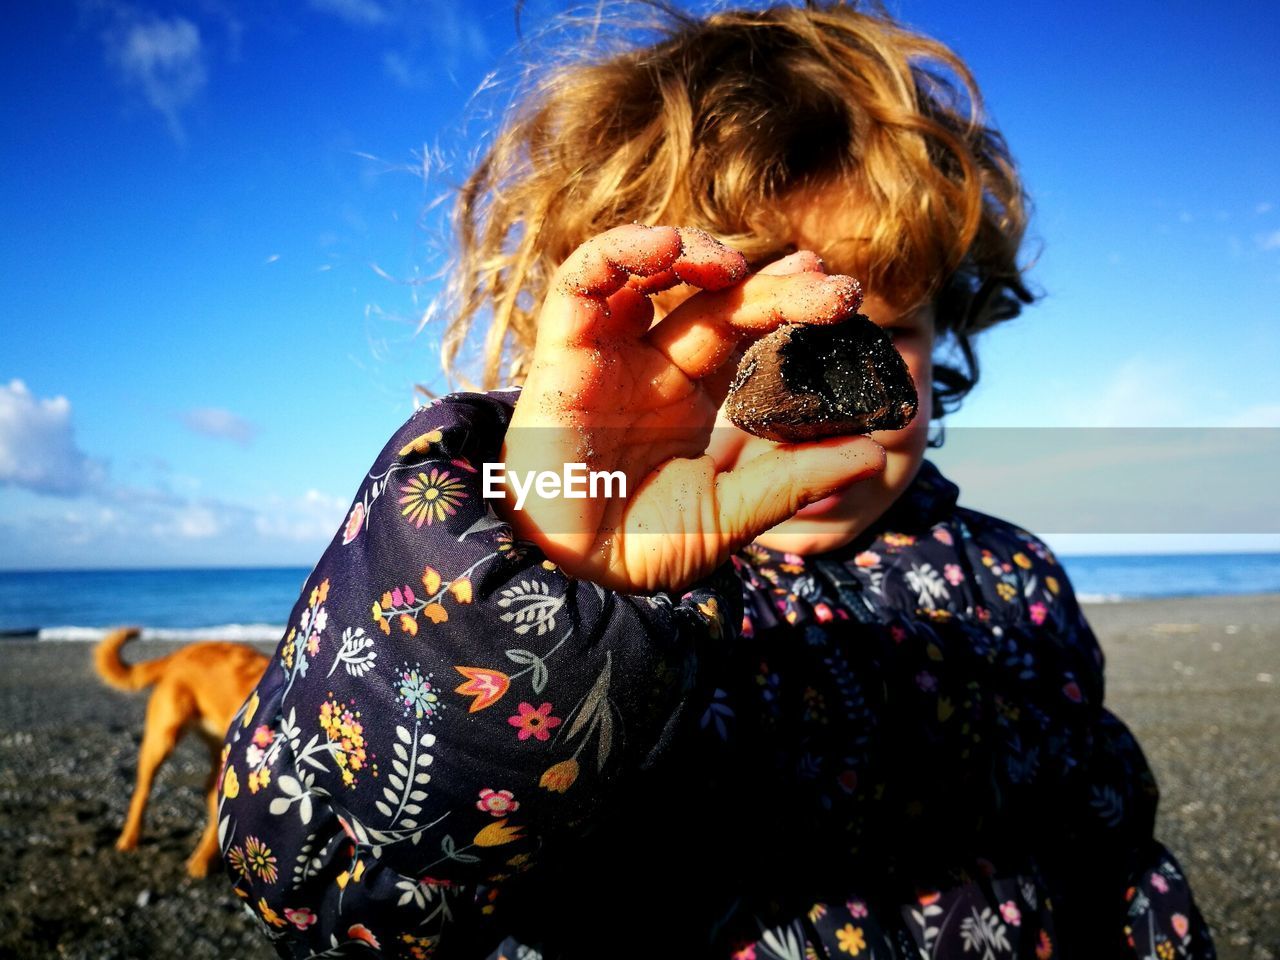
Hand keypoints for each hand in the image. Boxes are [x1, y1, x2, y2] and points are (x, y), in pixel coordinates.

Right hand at [499, 224, 885, 591]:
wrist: (565, 578)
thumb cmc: (638, 550)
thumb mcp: (729, 515)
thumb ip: (792, 482)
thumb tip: (874, 456)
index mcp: (689, 398)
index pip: (744, 332)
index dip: (788, 304)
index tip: (842, 298)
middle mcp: (650, 367)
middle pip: (714, 300)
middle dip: (771, 285)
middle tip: (827, 282)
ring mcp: (608, 355)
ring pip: (644, 271)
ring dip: (692, 249)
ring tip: (737, 263)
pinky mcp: (563, 352)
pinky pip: (582, 283)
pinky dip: (620, 254)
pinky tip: (666, 250)